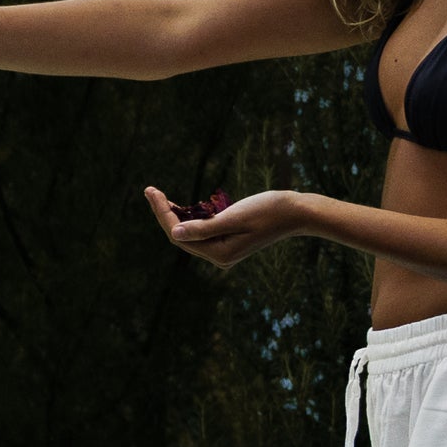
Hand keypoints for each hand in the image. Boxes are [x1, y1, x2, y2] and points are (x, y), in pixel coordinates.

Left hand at [144, 185, 309, 267]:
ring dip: (175, 215)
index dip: (162, 214)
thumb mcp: (234, 217)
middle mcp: (219, 256)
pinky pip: (201, 231)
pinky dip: (190, 217)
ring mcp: (223, 250)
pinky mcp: (228, 241)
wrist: (297, 212)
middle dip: (164, 214)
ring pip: (189, 234)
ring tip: (159, 195)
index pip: (178, 236)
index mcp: (219, 254)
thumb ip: (203, 227)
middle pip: (180, 236)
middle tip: (150, 190)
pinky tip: (181, 205)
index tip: (151, 191)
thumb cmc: (269, 211)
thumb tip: (174, 233)